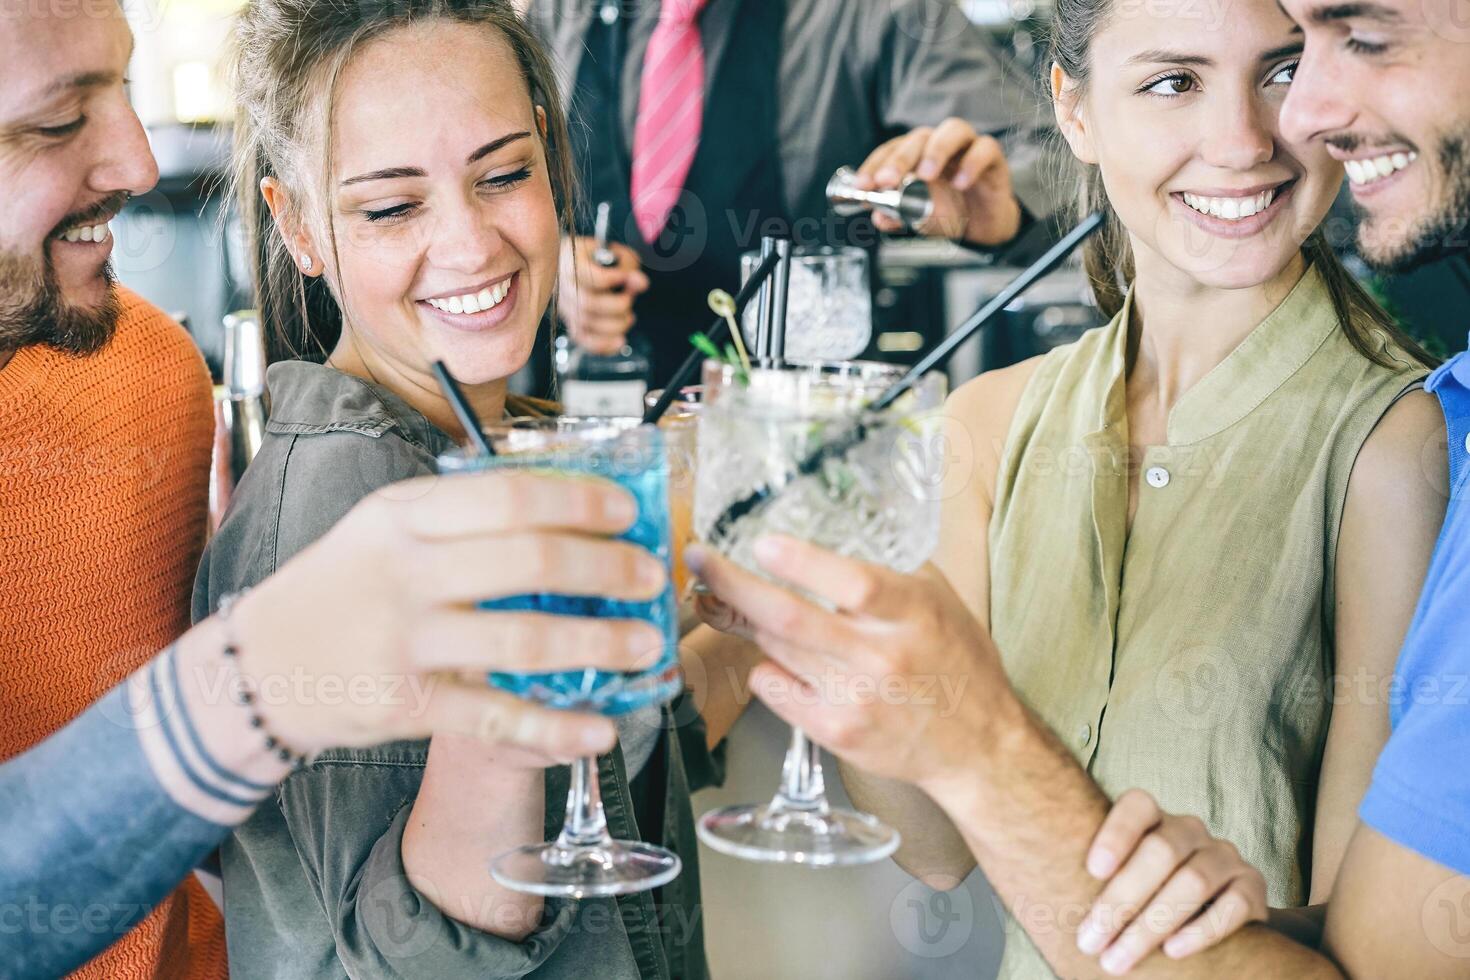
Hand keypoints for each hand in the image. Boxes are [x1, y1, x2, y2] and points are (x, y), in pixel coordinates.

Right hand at [233, 470, 668, 761]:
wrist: (256, 667)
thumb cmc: (340, 586)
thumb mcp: (385, 528)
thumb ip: (462, 515)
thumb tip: (568, 508)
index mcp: (404, 515)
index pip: (510, 495)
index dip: (581, 502)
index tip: (629, 512)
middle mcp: (406, 572)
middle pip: (530, 560)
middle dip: (607, 568)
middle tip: (651, 577)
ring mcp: (405, 641)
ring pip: (525, 638)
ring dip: (600, 642)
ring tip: (645, 645)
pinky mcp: (407, 706)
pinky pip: (498, 717)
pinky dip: (556, 726)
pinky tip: (600, 727)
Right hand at [557, 236, 649, 354]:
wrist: (581, 264)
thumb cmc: (600, 258)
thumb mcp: (616, 253)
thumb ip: (628, 266)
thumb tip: (640, 283)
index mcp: (571, 261)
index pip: (589, 276)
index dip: (613, 280)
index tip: (628, 278)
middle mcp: (564, 285)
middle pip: (587, 304)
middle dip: (617, 305)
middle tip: (630, 298)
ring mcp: (566, 306)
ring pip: (585, 324)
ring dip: (615, 325)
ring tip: (628, 317)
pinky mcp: (572, 322)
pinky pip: (583, 340)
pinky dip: (603, 345)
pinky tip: (620, 341)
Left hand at [684, 535, 1018, 791]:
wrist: (978, 747)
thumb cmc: (959, 664)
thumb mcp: (939, 600)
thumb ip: (889, 569)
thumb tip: (830, 531)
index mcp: (913, 614)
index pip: (852, 583)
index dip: (802, 563)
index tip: (763, 544)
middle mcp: (882, 657)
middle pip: (791, 618)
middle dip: (734, 584)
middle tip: (700, 559)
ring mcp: (855, 700)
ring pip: (775, 648)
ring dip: (746, 621)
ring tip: (729, 601)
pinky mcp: (836, 732)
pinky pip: (774, 690)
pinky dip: (764, 667)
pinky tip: (776, 658)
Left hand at [856, 118, 1021, 245]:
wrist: (983, 227)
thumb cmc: (950, 211)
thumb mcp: (919, 218)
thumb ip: (898, 216)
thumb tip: (879, 218)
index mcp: (915, 154)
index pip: (891, 150)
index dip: (874, 166)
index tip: (863, 185)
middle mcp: (938, 144)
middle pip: (919, 138)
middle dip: (900, 159)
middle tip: (887, 180)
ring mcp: (966, 146)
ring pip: (952, 130)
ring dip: (936, 151)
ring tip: (926, 176)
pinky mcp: (992, 156)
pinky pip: (984, 148)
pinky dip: (972, 164)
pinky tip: (961, 184)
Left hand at [1076, 789, 1268, 974]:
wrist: (1210, 909)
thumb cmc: (1144, 891)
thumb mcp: (1121, 876)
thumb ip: (1095, 878)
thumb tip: (1036, 896)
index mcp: (1155, 818)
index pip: (1138, 806)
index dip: (1115, 833)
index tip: (1091, 871)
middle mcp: (1190, 830)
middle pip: (1160, 852)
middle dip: (1121, 899)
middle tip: (1090, 940)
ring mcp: (1224, 856)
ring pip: (1193, 881)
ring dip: (1152, 924)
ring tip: (1118, 958)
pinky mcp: (1251, 887)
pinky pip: (1232, 906)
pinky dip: (1200, 931)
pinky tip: (1172, 952)